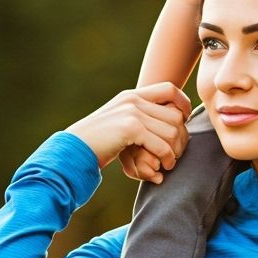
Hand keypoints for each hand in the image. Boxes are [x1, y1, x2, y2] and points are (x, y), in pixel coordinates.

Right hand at [66, 84, 191, 180]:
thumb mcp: (118, 122)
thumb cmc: (97, 142)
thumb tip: (165, 122)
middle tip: (176, 153)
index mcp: (131, 96)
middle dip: (181, 136)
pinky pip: (161, 144)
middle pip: (175, 114)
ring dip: (174, 151)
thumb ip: (138, 117)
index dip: (183, 104)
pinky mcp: (130, 129)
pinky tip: (162, 168)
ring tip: (169, 163)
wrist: (74, 149)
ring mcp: (131, 113)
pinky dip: (166, 158)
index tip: (184, 121)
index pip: (169, 88)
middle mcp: (133, 100)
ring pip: (171, 130)